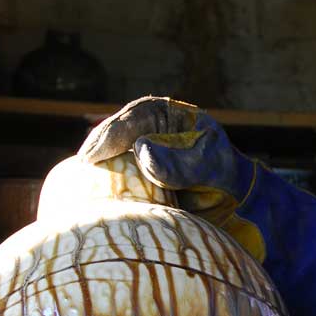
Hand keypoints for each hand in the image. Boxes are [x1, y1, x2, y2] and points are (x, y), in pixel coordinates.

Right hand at [79, 96, 315, 315]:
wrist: (268, 249)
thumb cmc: (255, 206)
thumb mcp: (227, 179)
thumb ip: (193, 164)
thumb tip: (143, 153)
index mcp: (187, 131)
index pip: (146, 115)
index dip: (119, 127)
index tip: (100, 150)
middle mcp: (168, 151)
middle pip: (124, 140)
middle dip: (102, 150)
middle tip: (85, 168)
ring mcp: (157, 180)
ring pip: (119, 171)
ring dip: (100, 180)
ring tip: (79, 193)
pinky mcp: (152, 208)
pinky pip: (124, 201)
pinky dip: (107, 206)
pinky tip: (92, 217)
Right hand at [79, 96, 263, 259]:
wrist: (234, 201)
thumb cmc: (223, 176)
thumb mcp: (207, 166)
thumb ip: (179, 162)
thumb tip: (141, 150)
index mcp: (170, 115)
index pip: (137, 116)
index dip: (113, 133)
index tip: (96, 153)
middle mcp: (152, 127)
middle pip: (118, 129)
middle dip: (99, 144)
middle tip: (84, 163)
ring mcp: (143, 147)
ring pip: (114, 148)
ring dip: (98, 160)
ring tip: (81, 177)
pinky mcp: (139, 169)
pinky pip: (118, 168)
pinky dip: (105, 177)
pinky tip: (90, 189)